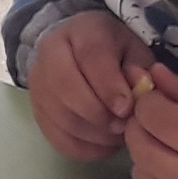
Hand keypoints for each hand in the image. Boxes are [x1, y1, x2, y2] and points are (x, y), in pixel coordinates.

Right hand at [27, 12, 152, 161]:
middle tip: (123, 126)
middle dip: (99, 114)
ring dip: (94, 135)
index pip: (91, 56)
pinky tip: (104, 144)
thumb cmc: (116, 53)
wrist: (81, 54)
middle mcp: (50, 52)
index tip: (127, 109)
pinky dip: (84, 148)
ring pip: (61, 117)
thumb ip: (140, 70)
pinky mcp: (37, 110)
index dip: (109, 87)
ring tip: (118, 135)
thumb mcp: (135, 52)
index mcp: (82, 30)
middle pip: (66, 88)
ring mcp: (38, 83)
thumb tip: (140, 88)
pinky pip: (57, 138)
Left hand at [125, 67, 177, 178]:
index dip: (148, 102)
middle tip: (156, 118)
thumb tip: (153, 75)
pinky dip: (157, 177)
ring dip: (147, 152)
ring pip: (140, 171)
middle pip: (141, 146)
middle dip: (140, 125)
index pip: (158, 119)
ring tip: (171, 146)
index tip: (156, 97)